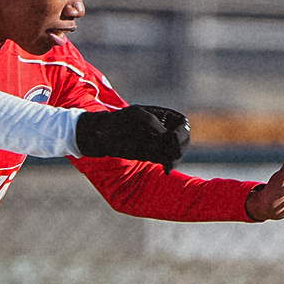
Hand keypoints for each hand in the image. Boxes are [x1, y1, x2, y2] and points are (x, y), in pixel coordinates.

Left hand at [75, 105, 189, 170]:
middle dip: (181, 145)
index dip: (182, 130)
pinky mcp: (151, 155)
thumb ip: (150, 120)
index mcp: (161, 115)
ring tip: (170, 162)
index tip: (173, 135)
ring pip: (177, 150)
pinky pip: (166, 160)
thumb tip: (163, 134)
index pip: (181, 122)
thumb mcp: (134, 114)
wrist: (100, 135)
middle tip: (173, 151)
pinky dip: (169, 164)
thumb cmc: (116, 120)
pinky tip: (167, 169)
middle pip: (183, 138)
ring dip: (177, 156)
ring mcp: (158, 143)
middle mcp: (162, 129)